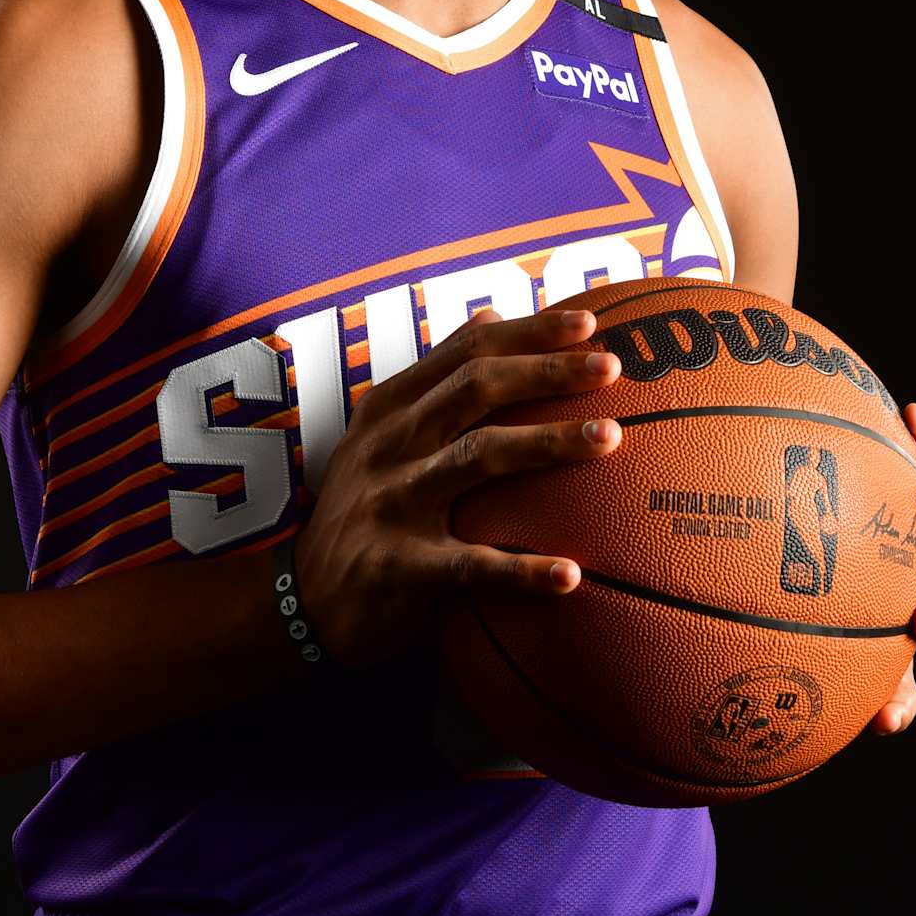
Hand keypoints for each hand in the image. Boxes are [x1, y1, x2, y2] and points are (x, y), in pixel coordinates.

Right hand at [290, 303, 622, 668]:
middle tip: (611, 367)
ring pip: (477, 458)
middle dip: (546, 372)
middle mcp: (390, 444)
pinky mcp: (398, 567)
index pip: (466, 352)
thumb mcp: (381, 431)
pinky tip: (571, 575)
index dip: (528, 333)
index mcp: (392, 407)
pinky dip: (520, 570)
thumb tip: (493, 314)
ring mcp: (391, 502)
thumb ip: (436, 376)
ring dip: (547, 443)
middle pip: (476, 389)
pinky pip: (469, 566)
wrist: (303, 600)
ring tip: (611, 438)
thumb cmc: (364, 507)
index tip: (589, 323)